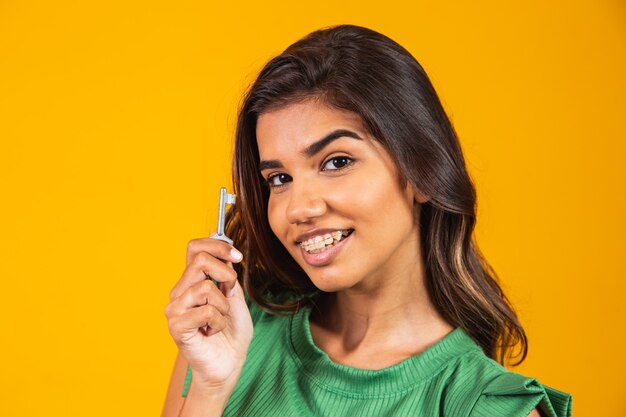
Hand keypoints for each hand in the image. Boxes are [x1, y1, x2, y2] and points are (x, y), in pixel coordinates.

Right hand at [164, 238, 252, 393]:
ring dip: (223, 305)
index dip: (217, 245)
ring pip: (205, 288)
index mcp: (192, 281)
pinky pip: (205, 310)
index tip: (237, 257)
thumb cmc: (231, 332)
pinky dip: (218, 322)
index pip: (194, 248)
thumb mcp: (235, 297)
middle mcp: (179, 291)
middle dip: (226, 275)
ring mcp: (175, 308)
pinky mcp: (176, 326)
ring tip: (219, 320)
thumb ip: (228, 275)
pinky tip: (212, 332)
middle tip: (230, 294)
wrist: (229, 364)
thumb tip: (226, 252)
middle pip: (200, 260)